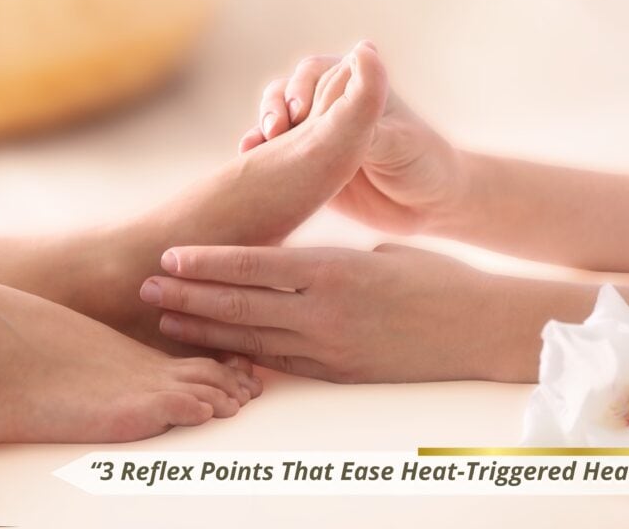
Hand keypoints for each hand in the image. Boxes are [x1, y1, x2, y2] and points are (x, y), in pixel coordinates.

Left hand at [138, 243, 500, 382]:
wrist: (481, 329)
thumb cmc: (437, 280)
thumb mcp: (380, 254)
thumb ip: (331, 263)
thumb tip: (299, 268)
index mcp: (333, 270)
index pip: (254, 264)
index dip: (206, 262)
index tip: (169, 256)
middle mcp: (323, 311)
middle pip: (240, 303)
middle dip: (188, 296)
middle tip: (146, 288)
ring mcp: (329, 347)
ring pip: (251, 338)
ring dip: (205, 329)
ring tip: (166, 319)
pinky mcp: (339, 373)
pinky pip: (281, 364)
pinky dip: (244, 357)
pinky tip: (216, 352)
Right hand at [239, 46, 468, 234]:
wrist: (428, 207)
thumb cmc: (423, 162)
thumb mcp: (395, 140)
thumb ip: (365, 114)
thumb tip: (360, 54)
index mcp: (352, 87)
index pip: (314, 73)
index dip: (300, 86)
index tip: (300, 110)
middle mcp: (329, 106)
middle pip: (286, 93)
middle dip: (275, 107)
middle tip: (275, 128)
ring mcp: (314, 136)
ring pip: (275, 121)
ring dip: (261, 129)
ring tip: (255, 146)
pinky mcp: (305, 166)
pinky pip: (273, 157)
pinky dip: (258, 157)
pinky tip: (248, 162)